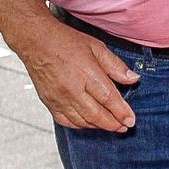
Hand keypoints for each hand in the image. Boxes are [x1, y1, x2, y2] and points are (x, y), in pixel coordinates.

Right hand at [13, 18, 139, 131]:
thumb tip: (133, 79)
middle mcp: (72, 88)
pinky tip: (89, 123)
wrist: (35, 41)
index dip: (121, 112)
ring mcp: (58, 98)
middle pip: (96, 114)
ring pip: (82, 121)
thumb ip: (115, 65)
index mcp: (86, 73)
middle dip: (113, 124)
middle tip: (124, 127)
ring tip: (111, 126)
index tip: (131, 121)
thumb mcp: (96, 47)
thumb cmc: (66, 42)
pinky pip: (66, 121)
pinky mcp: (49, 102)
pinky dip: (80, 125)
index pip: (108, 98)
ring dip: (99, 126)